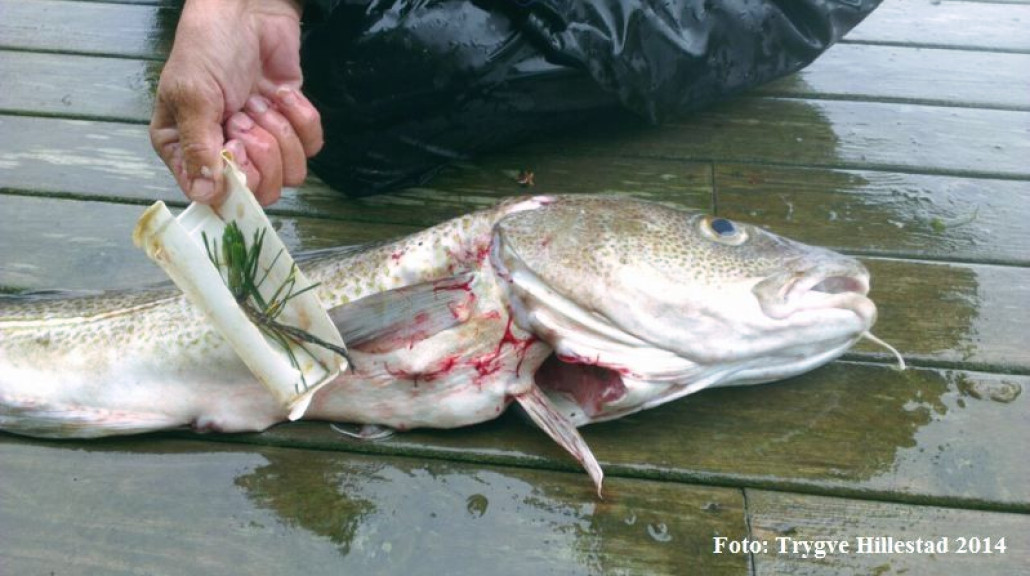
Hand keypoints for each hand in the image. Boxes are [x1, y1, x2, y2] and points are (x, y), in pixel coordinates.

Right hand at [150, 0, 323, 205]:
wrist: (247, 9)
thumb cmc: (208, 47)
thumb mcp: (193, 96)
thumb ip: (199, 148)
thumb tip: (205, 196)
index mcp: (186, 150)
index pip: (216, 197)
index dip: (236, 178)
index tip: (234, 145)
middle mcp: (225, 154)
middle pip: (262, 190)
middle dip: (262, 150)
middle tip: (247, 115)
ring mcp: (262, 142)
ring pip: (291, 172)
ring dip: (281, 131)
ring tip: (261, 101)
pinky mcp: (291, 126)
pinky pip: (311, 145)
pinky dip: (300, 117)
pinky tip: (281, 94)